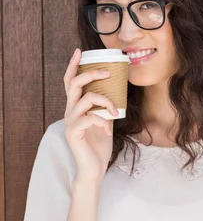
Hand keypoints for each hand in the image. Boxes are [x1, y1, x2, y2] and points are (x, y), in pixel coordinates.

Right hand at [63, 48, 118, 181]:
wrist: (94, 169)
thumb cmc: (99, 147)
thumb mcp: (106, 123)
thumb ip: (106, 109)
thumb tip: (114, 97)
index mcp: (76, 108)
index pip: (70, 82)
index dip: (73, 66)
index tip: (80, 51)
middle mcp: (70, 112)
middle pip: (74, 84)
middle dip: (91, 73)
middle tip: (107, 72)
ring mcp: (70, 122)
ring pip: (85, 99)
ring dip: (104, 101)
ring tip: (114, 110)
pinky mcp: (72, 132)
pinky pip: (88, 118)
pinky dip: (101, 120)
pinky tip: (107, 128)